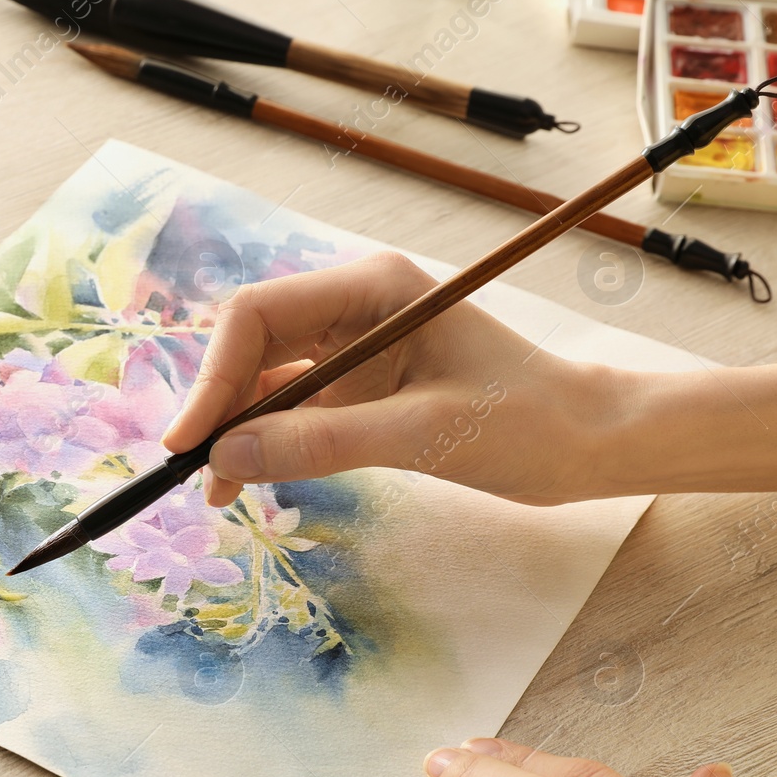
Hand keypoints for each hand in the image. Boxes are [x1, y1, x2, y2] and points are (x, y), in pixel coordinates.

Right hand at [162, 251, 622, 506]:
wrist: (587, 443)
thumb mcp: (423, 434)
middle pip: (249, 344)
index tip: (190, 439)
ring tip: (217, 489)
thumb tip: (227, 456)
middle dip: (216, 404)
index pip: (258, 315)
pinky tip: (245, 481)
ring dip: (234, 429)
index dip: (213, 374)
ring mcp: (351, 347)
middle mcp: (351, 308)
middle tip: (193, 468)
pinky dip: (263, 444)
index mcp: (371, 288)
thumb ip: (322, 442)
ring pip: (262, 379)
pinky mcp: (356, 387)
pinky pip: (289, 409)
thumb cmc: (528, 422)